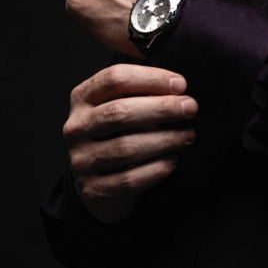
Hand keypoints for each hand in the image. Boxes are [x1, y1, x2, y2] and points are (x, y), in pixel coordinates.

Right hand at [64, 63, 197, 222]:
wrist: (100, 181)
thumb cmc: (118, 133)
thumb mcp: (121, 103)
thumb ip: (142, 90)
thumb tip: (177, 87)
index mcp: (82, 98)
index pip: (114, 79)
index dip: (151, 78)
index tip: (180, 84)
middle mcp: (77, 128)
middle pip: (119, 113)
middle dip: (162, 109)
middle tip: (190, 108)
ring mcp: (82, 160)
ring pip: (126, 148)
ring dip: (165, 140)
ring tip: (187, 135)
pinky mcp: (94, 189)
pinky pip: (130, 179)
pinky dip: (157, 168)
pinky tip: (172, 160)